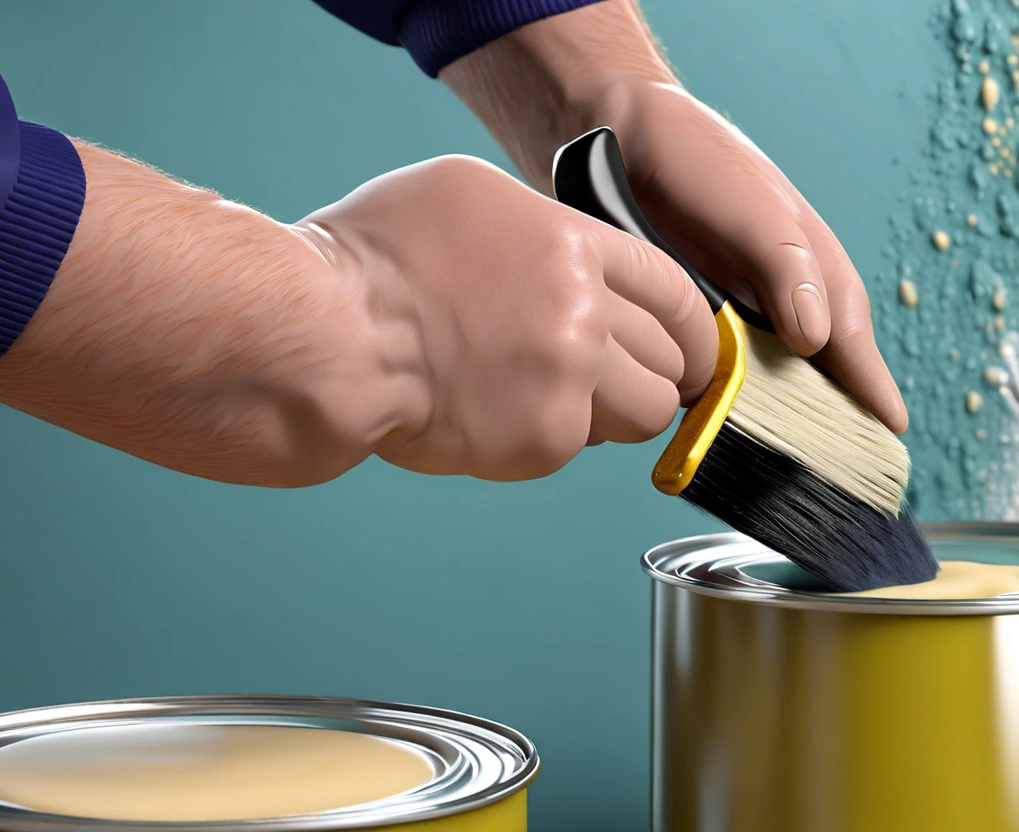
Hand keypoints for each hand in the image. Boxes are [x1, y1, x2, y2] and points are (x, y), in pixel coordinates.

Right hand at [0, 144, 714, 487]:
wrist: (326, 337)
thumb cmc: (368, 263)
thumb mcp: (462, 198)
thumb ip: (536, 229)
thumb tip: (568, 260)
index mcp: (569, 244)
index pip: (676, 291)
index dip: (693, 328)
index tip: (692, 349)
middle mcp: (583, 309)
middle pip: (673, 358)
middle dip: (655, 374)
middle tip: (617, 383)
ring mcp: (567, 376)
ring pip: (644, 413)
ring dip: (611, 414)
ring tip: (548, 402)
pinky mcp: (541, 439)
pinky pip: (578, 448)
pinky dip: (547, 439)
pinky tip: (496, 415)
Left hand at [442, 0, 907, 432]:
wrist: (618, 144)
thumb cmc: (701, 163)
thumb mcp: (757, 209)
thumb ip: (790, 269)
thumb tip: (817, 339)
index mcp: (811, 273)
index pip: (850, 344)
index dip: (869, 392)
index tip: (888, 438)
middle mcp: (776, 302)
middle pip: (810, 375)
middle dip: (824, 422)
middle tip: (835, 476)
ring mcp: (730, 315)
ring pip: (759, 382)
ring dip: (767, 422)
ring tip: (775, 472)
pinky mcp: (686, 323)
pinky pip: (709, 375)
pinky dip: (714, 404)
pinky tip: (705, 434)